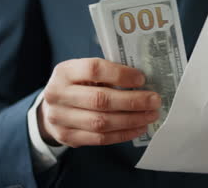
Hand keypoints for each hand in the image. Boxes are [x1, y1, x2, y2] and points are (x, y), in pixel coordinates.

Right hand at [38, 58, 160, 146]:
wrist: (52, 108)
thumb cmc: (77, 86)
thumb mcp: (84, 72)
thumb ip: (107, 73)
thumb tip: (141, 81)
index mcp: (64, 72)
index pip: (94, 69)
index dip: (120, 74)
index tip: (141, 79)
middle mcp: (58, 94)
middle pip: (100, 99)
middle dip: (132, 101)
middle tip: (154, 100)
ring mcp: (60, 118)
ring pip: (102, 122)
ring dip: (131, 120)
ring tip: (150, 115)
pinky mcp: (67, 137)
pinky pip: (100, 138)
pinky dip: (123, 134)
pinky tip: (139, 127)